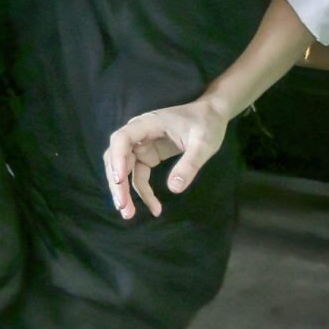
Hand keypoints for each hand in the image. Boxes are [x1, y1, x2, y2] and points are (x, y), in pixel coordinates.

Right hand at [103, 96, 230, 219]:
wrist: (212, 115)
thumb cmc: (207, 124)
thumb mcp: (203, 144)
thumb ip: (189, 164)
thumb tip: (174, 189)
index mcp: (147, 123)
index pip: (122, 139)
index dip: (116, 159)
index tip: (119, 180)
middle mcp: (138, 134)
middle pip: (116, 157)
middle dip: (117, 183)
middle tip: (123, 207)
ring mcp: (142, 146)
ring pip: (122, 169)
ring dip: (123, 190)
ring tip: (128, 213)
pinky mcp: (148, 156)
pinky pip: (138, 175)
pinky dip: (142, 192)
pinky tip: (154, 208)